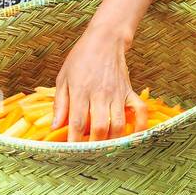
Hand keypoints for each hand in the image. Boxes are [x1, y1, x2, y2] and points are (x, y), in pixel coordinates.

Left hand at [52, 22, 146, 141]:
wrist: (105, 40)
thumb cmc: (81, 58)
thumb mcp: (63, 77)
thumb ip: (60, 103)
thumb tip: (55, 127)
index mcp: (81, 90)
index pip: (78, 122)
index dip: (74, 140)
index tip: (70, 152)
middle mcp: (100, 94)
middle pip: (100, 127)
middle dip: (94, 145)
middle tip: (88, 154)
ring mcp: (118, 93)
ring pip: (119, 124)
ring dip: (112, 140)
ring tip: (105, 149)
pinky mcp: (129, 92)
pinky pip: (140, 111)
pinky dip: (140, 126)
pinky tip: (133, 137)